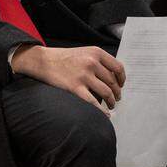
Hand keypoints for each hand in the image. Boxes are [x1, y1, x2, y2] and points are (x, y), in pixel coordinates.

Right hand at [10, 44, 125, 110]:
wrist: (44, 61)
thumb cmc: (64, 58)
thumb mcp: (84, 52)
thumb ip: (98, 61)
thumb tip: (113, 78)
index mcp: (96, 52)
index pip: (118, 67)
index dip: (122, 79)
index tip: (121, 85)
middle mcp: (91, 62)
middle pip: (112, 82)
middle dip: (117, 93)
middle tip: (116, 98)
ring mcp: (83, 75)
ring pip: (106, 93)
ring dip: (111, 102)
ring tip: (110, 105)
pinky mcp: (75, 87)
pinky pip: (93, 102)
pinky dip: (102, 111)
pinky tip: (104, 115)